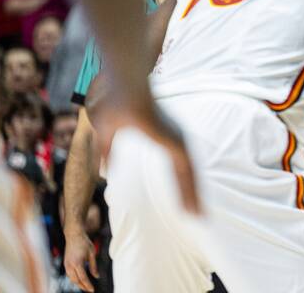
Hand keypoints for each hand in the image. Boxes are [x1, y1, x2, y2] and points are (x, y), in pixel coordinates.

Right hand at [64, 227, 98, 291]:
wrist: (74, 234)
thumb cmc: (84, 242)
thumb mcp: (92, 254)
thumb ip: (94, 266)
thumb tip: (97, 276)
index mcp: (77, 263)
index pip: (83, 278)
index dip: (88, 285)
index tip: (92, 290)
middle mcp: (70, 265)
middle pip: (76, 281)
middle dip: (82, 286)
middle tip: (89, 290)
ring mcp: (66, 264)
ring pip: (71, 279)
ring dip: (78, 283)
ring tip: (85, 286)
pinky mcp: (65, 263)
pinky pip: (69, 274)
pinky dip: (74, 279)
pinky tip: (79, 279)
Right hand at [91, 95, 200, 215]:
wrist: (126, 86)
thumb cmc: (116, 101)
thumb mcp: (107, 132)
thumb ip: (108, 151)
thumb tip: (104, 172)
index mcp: (163, 134)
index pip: (175, 166)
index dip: (178, 184)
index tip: (183, 201)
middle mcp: (174, 137)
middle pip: (185, 172)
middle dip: (190, 193)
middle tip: (196, 214)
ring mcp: (178, 140)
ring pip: (189, 175)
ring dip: (193, 196)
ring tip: (199, 216)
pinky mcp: (177, 142)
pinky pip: (187, 172)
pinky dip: (191, 191)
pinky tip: (193, 207)